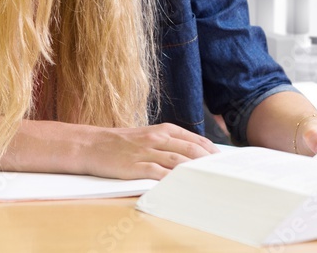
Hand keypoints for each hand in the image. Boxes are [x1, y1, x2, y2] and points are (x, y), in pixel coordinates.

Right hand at [82, 123, 218, 179]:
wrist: (92, 145)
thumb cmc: (121, 142)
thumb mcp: (148, 136)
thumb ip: (169, 143)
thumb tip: (192, 154)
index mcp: (163, 130)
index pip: (196, 140)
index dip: (212, 151)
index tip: (224, 162)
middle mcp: (158, 139)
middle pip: (191, 150)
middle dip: (209, 163)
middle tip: (223, 174)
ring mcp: (147, 153)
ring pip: (179, 161)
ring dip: (195, 172)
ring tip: (210, 181)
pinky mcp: (136, 167)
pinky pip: (159, 174)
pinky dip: (173, 181)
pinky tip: (184, 187)